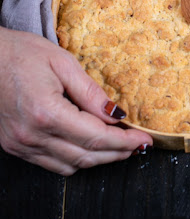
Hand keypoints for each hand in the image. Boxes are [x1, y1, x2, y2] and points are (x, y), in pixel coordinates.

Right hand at [0, 27, 152, 174]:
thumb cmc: (20, 53)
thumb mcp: (62, 62)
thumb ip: (90, 92)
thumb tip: (117, 115)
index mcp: (46, 112)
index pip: (96, 137)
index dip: (124, 142)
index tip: (145, 140)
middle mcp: (32, 136)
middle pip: (86, 156)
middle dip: (117, 153)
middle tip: (138, 145)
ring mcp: (21, 145)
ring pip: (70, 166)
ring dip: (98, 159)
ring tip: (119, 146)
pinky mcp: (14, 147)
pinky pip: (52, 164)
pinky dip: (75, 159)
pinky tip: (89, 146)